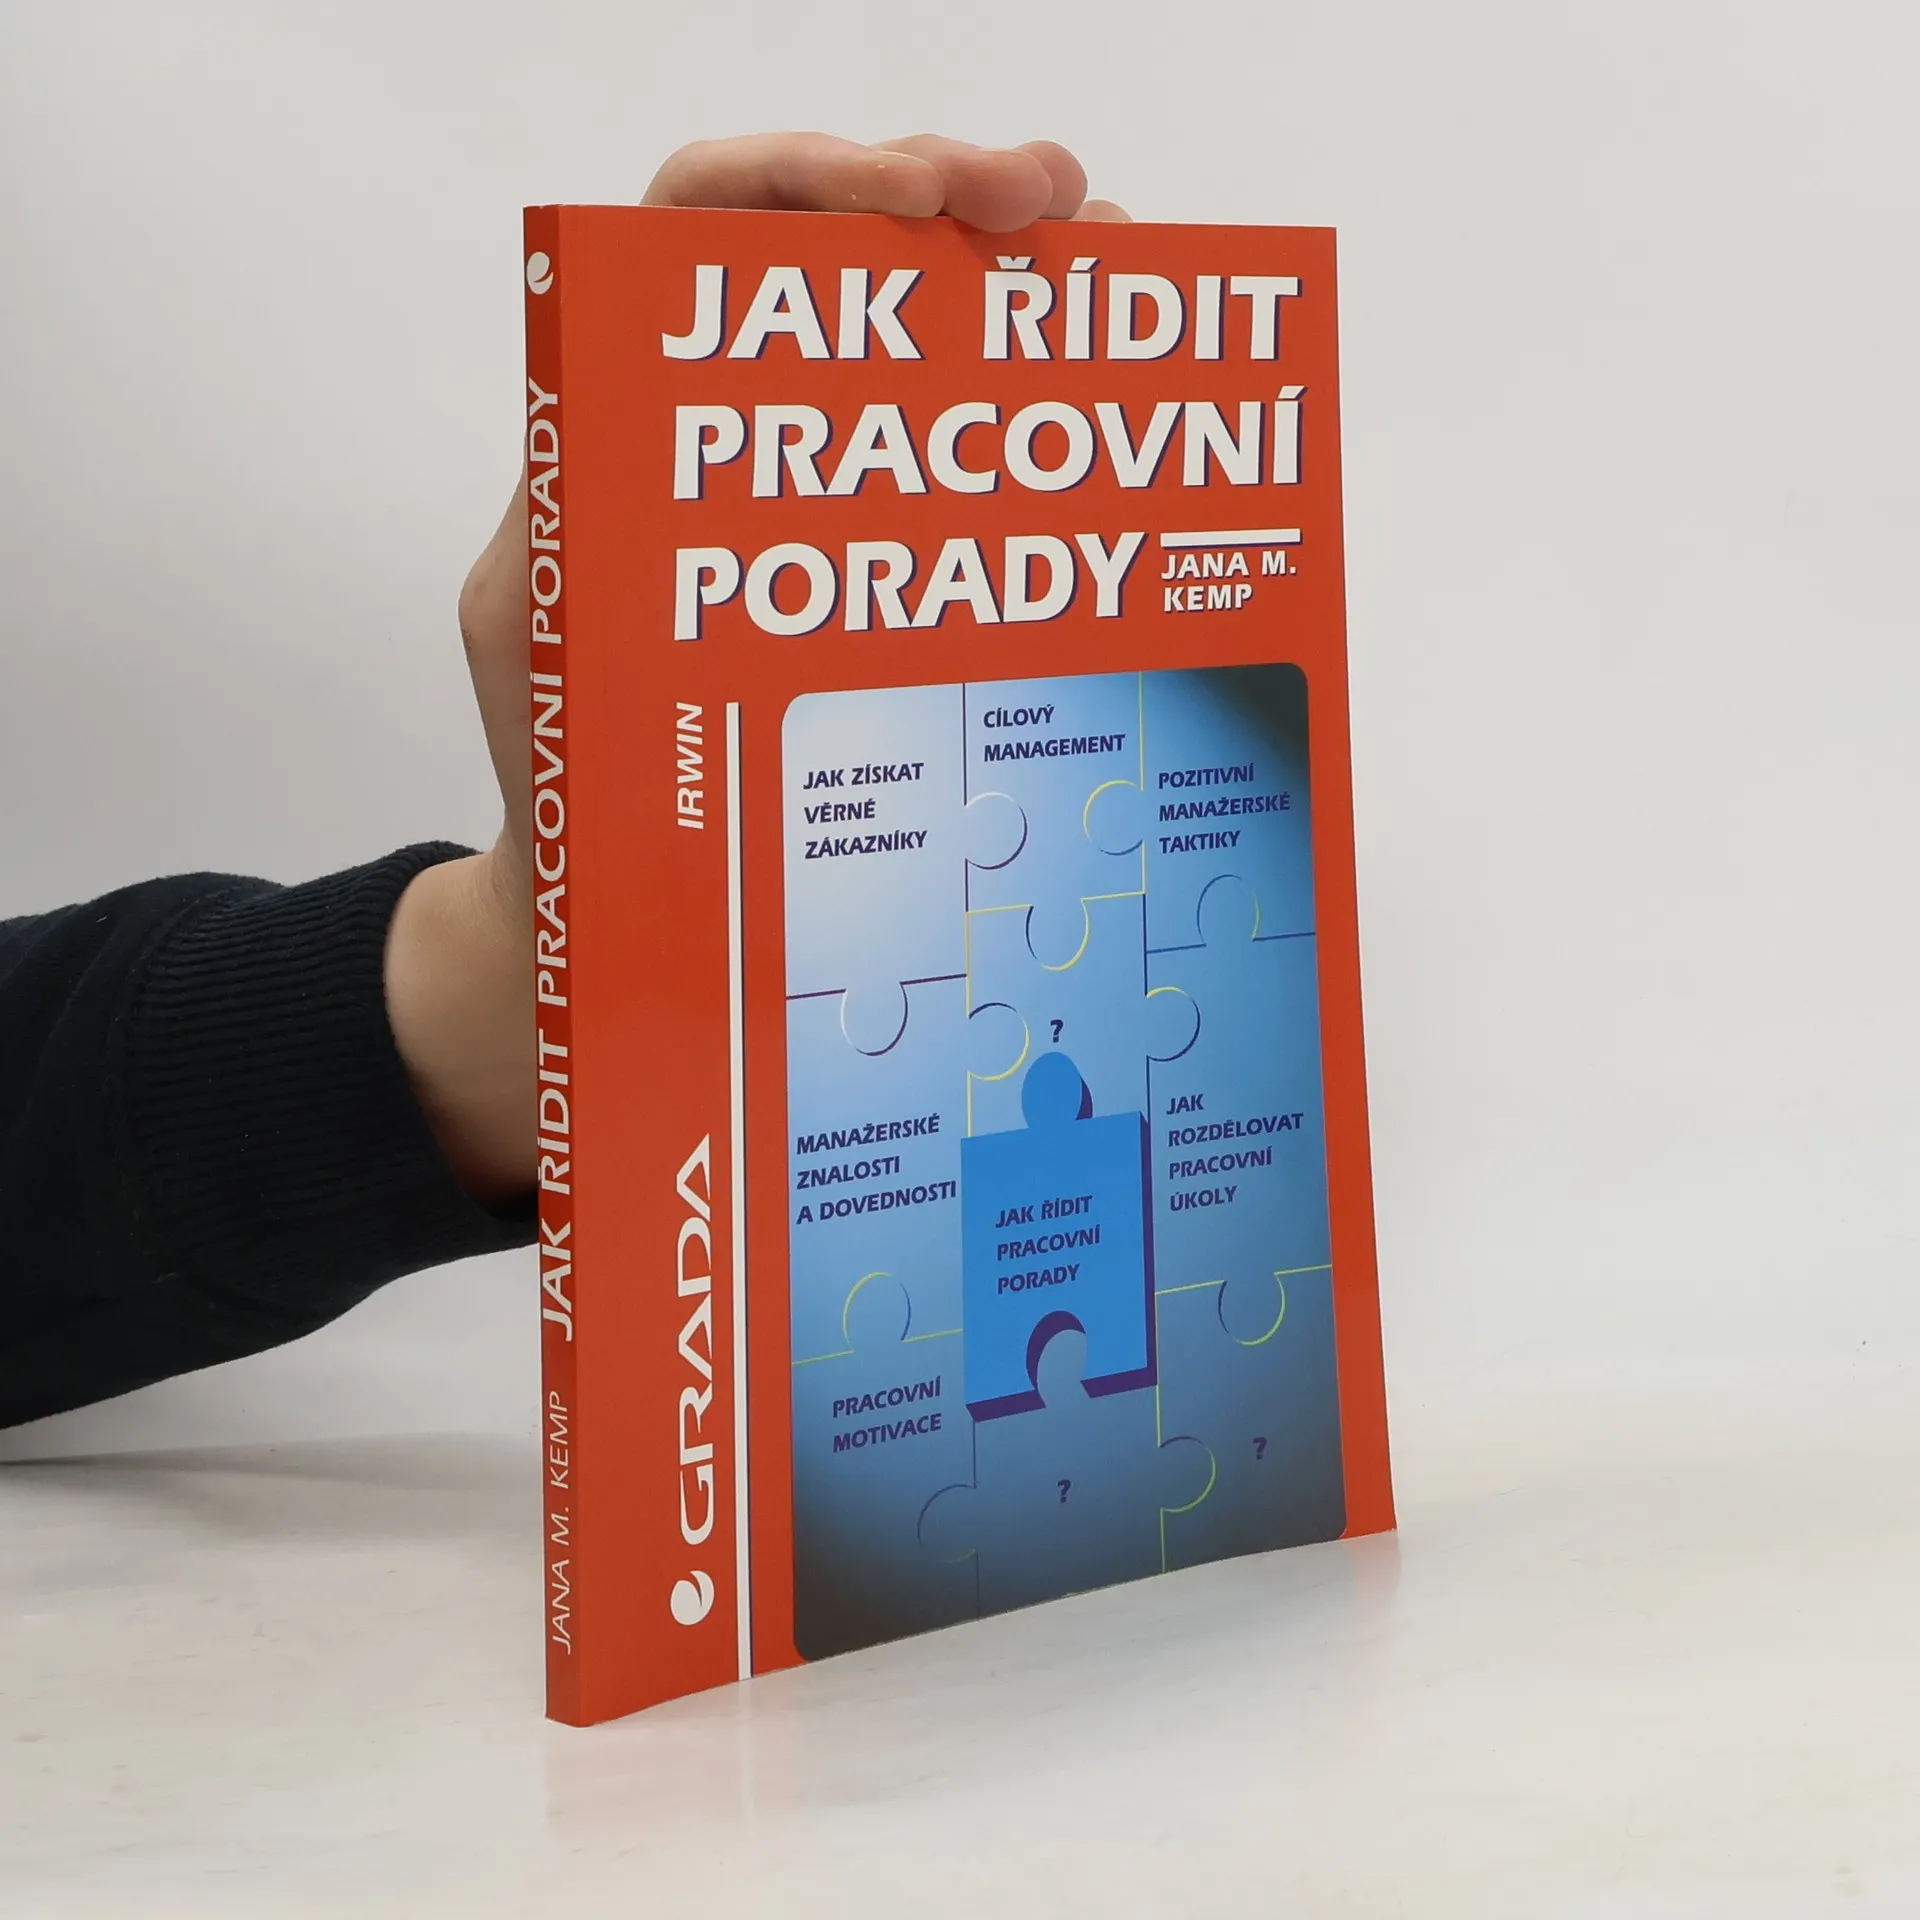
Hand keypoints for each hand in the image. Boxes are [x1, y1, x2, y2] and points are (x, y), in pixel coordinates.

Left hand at [389, 134, 1126, 1204]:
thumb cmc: (574, 794)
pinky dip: (1028, 414)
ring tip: (1107, 266)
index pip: (698, 227)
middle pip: (836, 251)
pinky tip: (1102, 409)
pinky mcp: (879, 569)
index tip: (922, 198)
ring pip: (915, 337)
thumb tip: (613, 450)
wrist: (623, 913)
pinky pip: (956, 463)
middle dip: (949, 195)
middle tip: (1059, 207)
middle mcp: (729, 435)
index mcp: (630, 424)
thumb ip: (563, 548)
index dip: (803, 178)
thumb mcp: (541, 654)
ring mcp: (816, 497)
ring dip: (1013, 279)